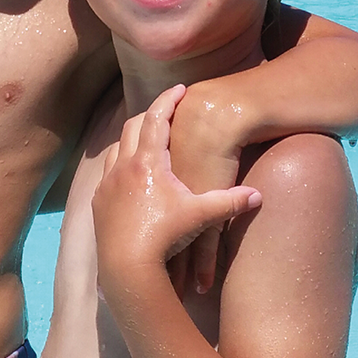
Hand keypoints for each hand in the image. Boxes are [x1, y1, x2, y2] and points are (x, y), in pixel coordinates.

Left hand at [93, 85, 260, 293]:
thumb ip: (229, 202)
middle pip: (133, 128)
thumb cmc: (165, 237)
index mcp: (147, 163)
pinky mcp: (99, 202)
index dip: (168, 101)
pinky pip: (107, 172)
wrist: (127, 268)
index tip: (179, 89)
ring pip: (116, 148)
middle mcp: (123, 167)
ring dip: (132, 140)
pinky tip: (131, 175)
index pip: (157, 119)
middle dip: (150, 116)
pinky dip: (120, 164)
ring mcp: (107, 184)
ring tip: (147, 142)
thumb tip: (257, 196)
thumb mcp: (200, 218)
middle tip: (165, 112)